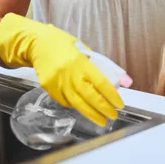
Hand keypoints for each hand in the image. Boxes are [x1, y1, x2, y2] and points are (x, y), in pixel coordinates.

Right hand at [0, 13, 123, 125]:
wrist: (37, 43)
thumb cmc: (65, 45)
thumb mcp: (87, 50)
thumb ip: (105, 66)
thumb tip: (126, 81)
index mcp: (81, 62)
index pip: (101, 82)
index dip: (112, 96)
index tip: (120, 105)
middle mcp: (69, 74)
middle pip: (90, 97)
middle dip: (103, 109)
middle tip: (113, 116)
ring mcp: (57, 82)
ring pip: (77, 104)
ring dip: (91, 114)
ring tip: (102, 120)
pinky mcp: (49, 88)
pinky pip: (65, 102)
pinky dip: (76, 106)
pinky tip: (84, 108)